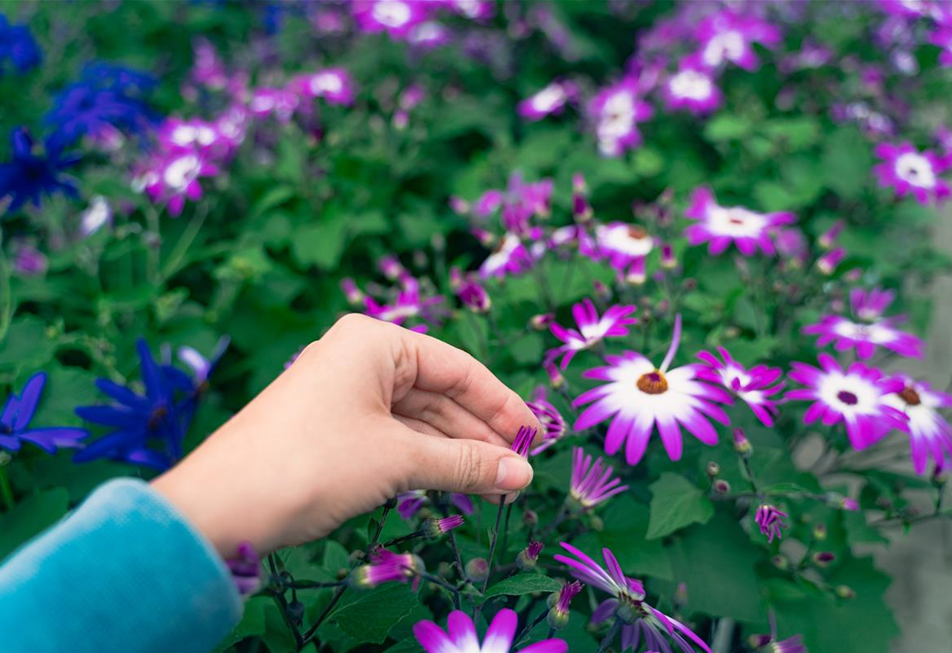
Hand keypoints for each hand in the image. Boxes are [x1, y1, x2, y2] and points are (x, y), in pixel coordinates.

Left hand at [152, 314, 540, 555]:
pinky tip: (457, 482)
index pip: (458, 367)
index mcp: (374, 342)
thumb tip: (522, 475)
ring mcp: (343, 393)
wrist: (222, 506)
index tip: (537, 438)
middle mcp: (359, 358)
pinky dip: (425, 460)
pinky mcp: (332, 428)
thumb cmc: (313, 463)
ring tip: (498, 484)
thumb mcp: (398, 461)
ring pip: (417, 420)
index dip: (502, 405)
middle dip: (480, 434)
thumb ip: (466, 465)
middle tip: (521, 471)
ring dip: (456, 452)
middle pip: (438, 393)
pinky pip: (393, 437)